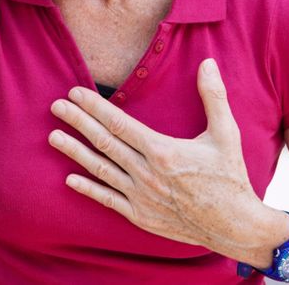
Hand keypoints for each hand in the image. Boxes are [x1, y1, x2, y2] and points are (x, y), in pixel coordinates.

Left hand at [47, 58, 288, 264]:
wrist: (235, 226)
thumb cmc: (231, 177)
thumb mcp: (226, 134)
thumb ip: (213, 97)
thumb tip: (207, 63)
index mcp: (163, 151)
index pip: (119, 123)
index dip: (94, 107)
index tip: (75, 93)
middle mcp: (147, 173)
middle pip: (104, 142)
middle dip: (77, 122)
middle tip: (55, 106)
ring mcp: (141, 197)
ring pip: (101, 169)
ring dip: (75, 152)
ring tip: (52, 137)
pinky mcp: (141, 216)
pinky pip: (108, 199)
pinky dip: (88, 188)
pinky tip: (69, 178)